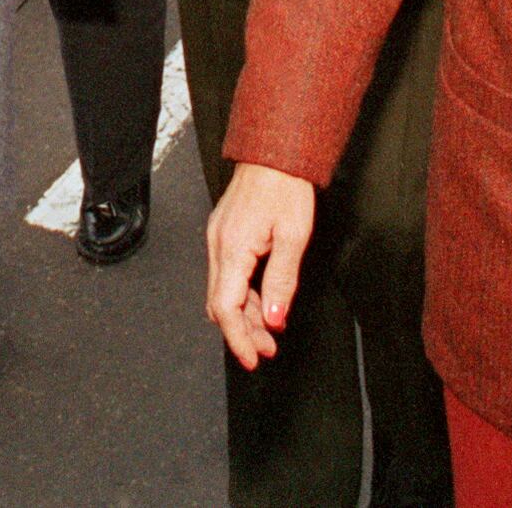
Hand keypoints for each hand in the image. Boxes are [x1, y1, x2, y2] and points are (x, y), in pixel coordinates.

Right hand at [206, 162, 317, 368]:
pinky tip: (260, 301)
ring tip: (268, 331)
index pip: (226, 307)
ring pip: (222, 291)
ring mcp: (218, 239)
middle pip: (220, 303)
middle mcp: (218, 245)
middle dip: (242, 331)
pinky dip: (241, 294)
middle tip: (267, 349)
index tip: (252, 359)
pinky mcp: (224, 234)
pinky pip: (226, 274)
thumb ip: (281, 281)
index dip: (238, 338)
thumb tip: (274, 317)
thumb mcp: (293, 237)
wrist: (274, 154)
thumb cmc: (285, 188)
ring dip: (243, 314)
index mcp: (232, 248)